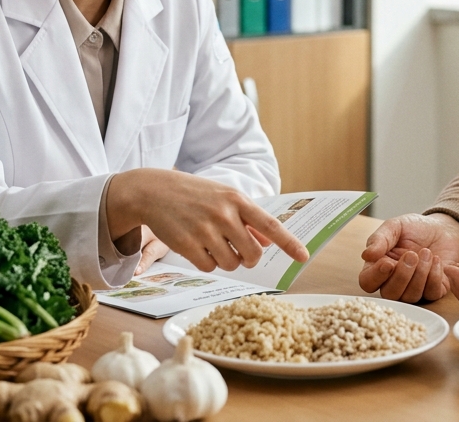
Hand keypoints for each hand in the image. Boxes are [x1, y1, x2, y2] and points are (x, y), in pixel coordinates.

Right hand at [106, 169, 307, 272]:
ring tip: (214, 245)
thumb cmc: (194, 194)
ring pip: (231, 264)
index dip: (289, 243)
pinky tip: (197, 247)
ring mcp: (205, 230)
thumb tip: (269, 240)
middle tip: (240, 253)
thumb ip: (247, 218)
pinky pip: (209, 267)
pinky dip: (207, 263)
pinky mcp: (187, 244)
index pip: (270, 225)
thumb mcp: (224, 197)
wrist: (153, 190)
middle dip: (249, 259)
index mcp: (237, 200)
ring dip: (227, 261)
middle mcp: (224, 214)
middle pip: (253, 254)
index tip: (304, 257)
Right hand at [359, 213, 458, 301]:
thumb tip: (366, 255)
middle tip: (412, 254)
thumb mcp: (395, 226)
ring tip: (427, 252)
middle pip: (389, 294)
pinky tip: (436, 260)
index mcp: (378, 267)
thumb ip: (380, 239)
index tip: (388, 263)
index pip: (367, 282)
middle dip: (402, 275)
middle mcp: (393, 282)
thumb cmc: (415, 228)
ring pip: (410, 297)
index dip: (376, 276)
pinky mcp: (433, 291)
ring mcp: (413, 289)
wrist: (442, 228)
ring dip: (420, 274)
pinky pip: (431, 294)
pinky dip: (434, 277)